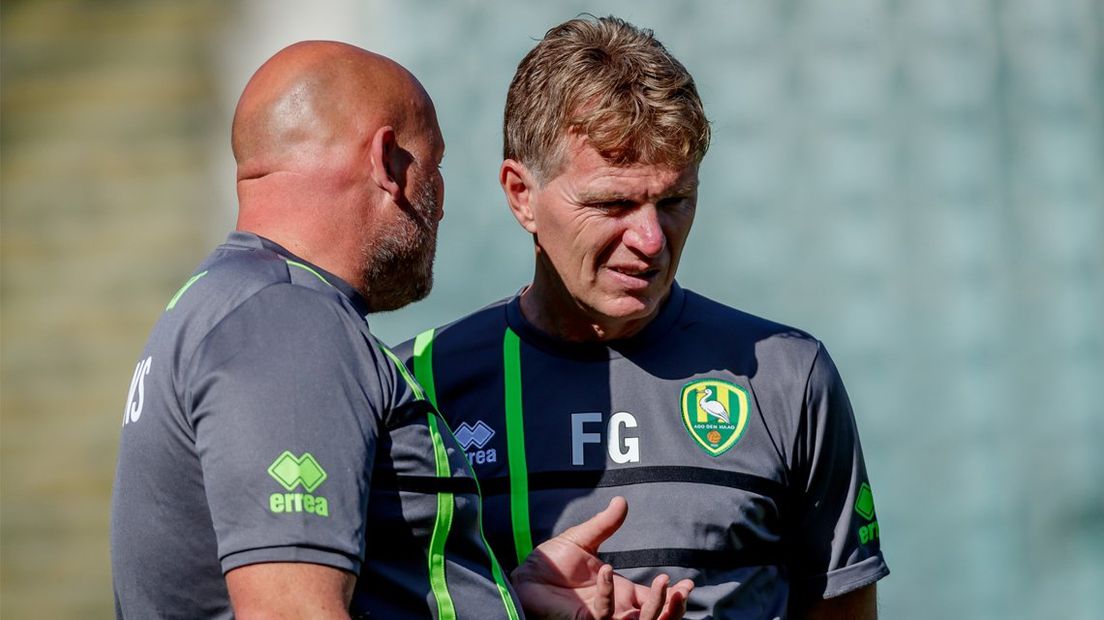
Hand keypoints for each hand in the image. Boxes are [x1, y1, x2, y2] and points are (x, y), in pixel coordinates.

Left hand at [510, 497, 693, 619]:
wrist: (526, 574)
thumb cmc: (551, 562)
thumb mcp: (583, 539)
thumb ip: (605, 524)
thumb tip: (622, 500)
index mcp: (621, 594)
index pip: (654, 601)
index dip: (673, 597)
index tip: (688, 584)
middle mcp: (616, 610)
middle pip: (655, 619)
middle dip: (673, 608)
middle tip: (682, 589)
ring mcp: (602, 618)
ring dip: (655, 607)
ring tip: (664, 583)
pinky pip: (604, 614)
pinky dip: (608, 593)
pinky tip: (606, 570)